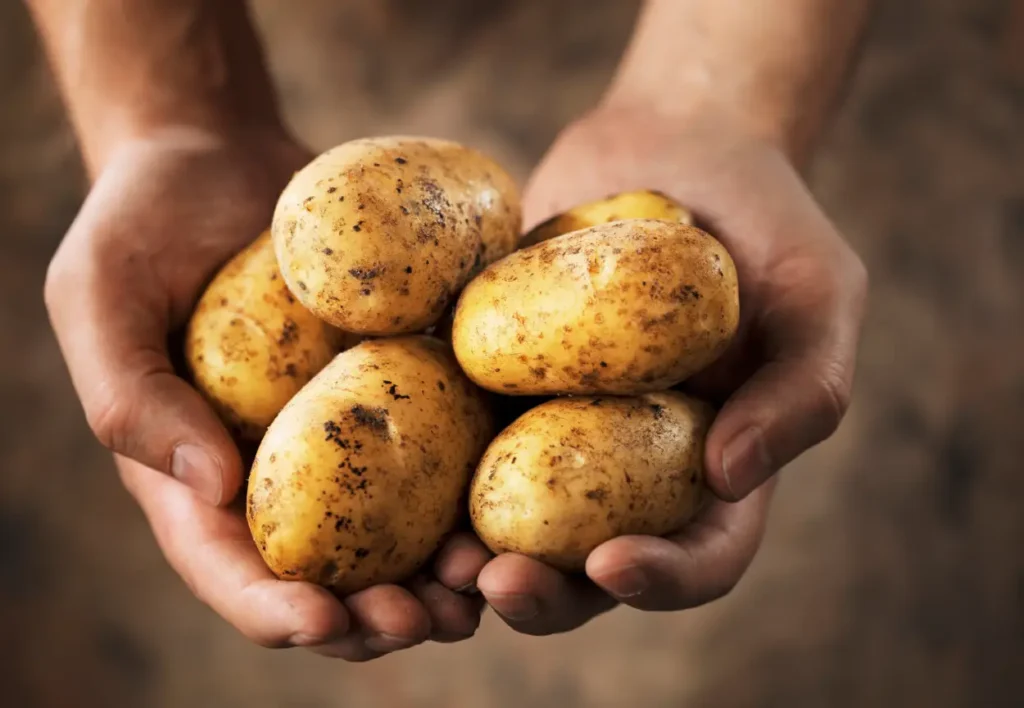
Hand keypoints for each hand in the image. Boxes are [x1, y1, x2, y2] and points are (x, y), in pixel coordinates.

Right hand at [45, 127, 488, 658]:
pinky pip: (442, 449)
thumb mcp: (98, 294)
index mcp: (195, 474)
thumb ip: (130, 394)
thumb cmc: (144, 222)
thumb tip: (210, 488)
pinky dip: (478, 487)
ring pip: (398, 533)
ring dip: (442, 575)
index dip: (273, 610)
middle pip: (329, 574)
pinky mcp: (399, 388)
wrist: (223, 157)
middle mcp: (279, 471)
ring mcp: (346, 435)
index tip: (322, 620)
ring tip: (486, 584)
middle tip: (428, 621)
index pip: (229, 567)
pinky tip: (517, 499)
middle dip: (376, 616)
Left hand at [476, 105, 867, 633]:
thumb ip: (802, 389)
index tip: (613, 564)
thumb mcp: (819, 294)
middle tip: (496, 583)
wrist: (674, 144)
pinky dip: (426, 465)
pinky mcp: (496, 379)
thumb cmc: (765, 220)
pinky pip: (456, 432)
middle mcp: (630, 465)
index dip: (663, 580)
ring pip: (511, 519)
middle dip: (545, 593)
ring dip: (472, 556)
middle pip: (588, 566)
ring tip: (438, 560)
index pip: (701, 555)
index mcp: (714, 465)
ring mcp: (555, 426)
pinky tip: (393, 462)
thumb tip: (729, 477)